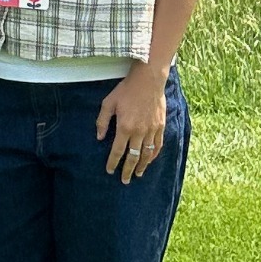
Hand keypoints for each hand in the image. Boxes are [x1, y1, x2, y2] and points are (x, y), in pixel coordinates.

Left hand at [95, 66, 166, 184]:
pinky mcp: (161, 126)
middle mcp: (139, 132)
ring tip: (138, 174)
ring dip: (142, 166)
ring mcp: (152, 130)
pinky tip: (150, 160)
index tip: (110, 171)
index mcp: (125, 127)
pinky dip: (154, 155)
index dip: (113, 163)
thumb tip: (99, 137)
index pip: (117, 151)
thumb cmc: (126, 90)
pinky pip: (158, 145)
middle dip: (128, 170)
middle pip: (133, 157)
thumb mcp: (108, 102)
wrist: (148, 80)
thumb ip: (102, 121)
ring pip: (146, 154)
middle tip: (125, 180)